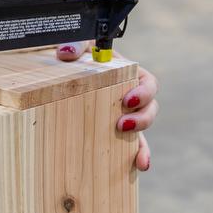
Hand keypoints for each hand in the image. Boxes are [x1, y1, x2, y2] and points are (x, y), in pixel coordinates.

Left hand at [56, 42, 158, 171]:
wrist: (63, 72)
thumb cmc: (79, 58)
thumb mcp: (81, 47)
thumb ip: (77, 45)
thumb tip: (66, 53)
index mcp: (128, 75)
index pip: (147, 83)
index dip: (143, 93)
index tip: (127, 101)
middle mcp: (129, 98)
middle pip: (150, 110)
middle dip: (142, 120)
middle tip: (122, 125)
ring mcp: (122, 117)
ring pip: (142, 132)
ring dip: (142, 145)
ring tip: (137, 157)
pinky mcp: (112, 134)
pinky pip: (129, 148)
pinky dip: (136, 157)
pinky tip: (139, 167)